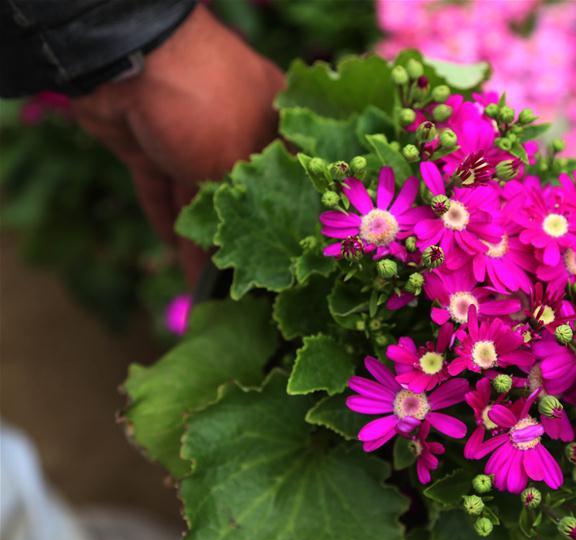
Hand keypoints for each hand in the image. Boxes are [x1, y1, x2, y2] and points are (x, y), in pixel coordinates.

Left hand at [71, 5, 283, 284]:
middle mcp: (237, 123)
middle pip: (241, 190)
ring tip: (210, 282)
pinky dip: (168, 218)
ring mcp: (189, 132)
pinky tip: (175, 253)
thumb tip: (266, 247)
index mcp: (274, 117)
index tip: (290, 253)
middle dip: (240, 233)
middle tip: (249, 277)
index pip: (290, 173)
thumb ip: (250, 206)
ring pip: (199, 195)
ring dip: (201, 236)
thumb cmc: (206, 104)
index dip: (289, 214)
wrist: (128, 64)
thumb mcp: (240, 162)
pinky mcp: (148, 143)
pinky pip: (161, 189)